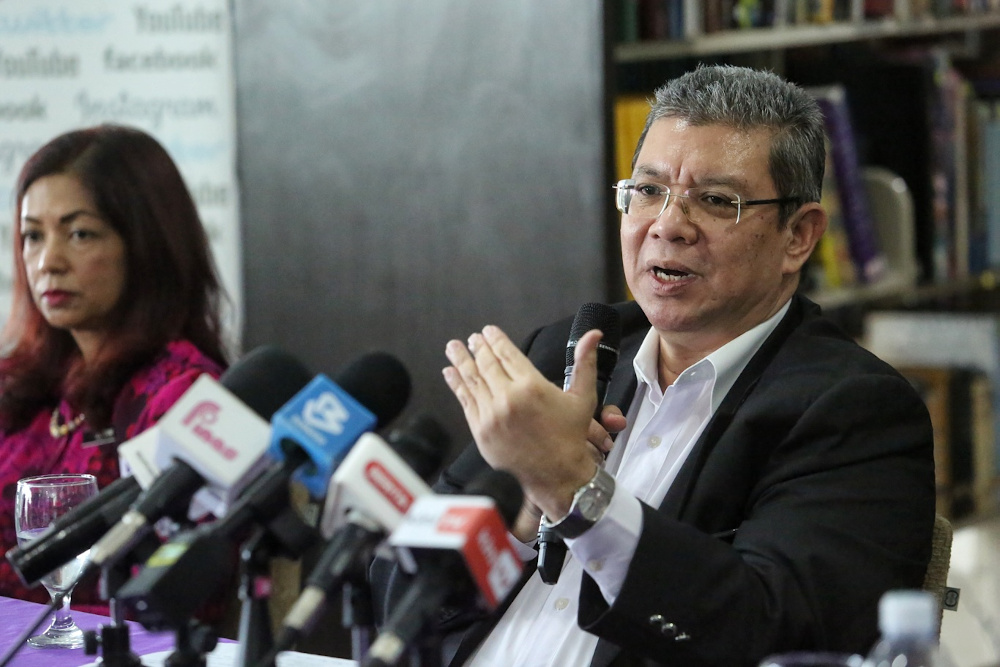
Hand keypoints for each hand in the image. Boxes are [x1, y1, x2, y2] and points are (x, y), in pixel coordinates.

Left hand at [443, 325, 603, 521]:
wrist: (557, 475)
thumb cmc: (570, 436)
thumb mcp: (583, 397)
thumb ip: (585, 363)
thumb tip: (593, 334)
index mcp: (532, 387)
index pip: (508, 354)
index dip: (496, 340)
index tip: (488, 331)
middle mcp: (509, 398)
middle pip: (487, 365)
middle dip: (478, 348)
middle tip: (472, 339)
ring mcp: (492, 415)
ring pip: (472, 381)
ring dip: (461, 361)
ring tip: (453, 348)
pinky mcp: (481, 431)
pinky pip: (466, 402)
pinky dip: (457, 386)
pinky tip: (450, 373)